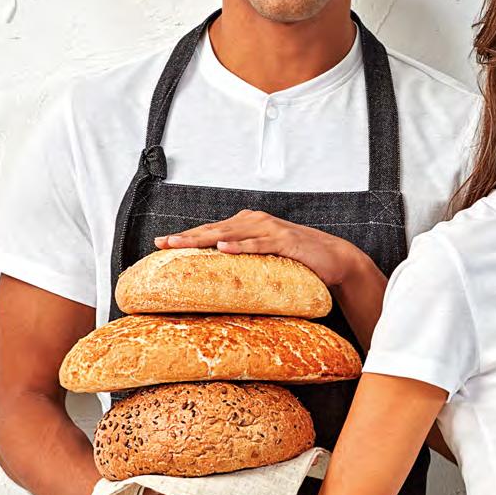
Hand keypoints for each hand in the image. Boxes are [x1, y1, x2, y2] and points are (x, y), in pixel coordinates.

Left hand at [154, 212, 359, 288]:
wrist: (334, 259)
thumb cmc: (299, 260)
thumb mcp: (265, 258)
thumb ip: (244, 259)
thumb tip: (218, 273)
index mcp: (247, 224)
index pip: (211, 230)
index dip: (186, 236)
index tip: (161, 243)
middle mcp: (255, 221)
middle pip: (213, 229)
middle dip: (186, 236)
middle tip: (162, 243)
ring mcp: (269, 229)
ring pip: (230, 233)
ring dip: (203, 239)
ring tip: (181, 244)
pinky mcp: (285, 240)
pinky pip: (258, 244)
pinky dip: (240, 245)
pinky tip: (222, 248)